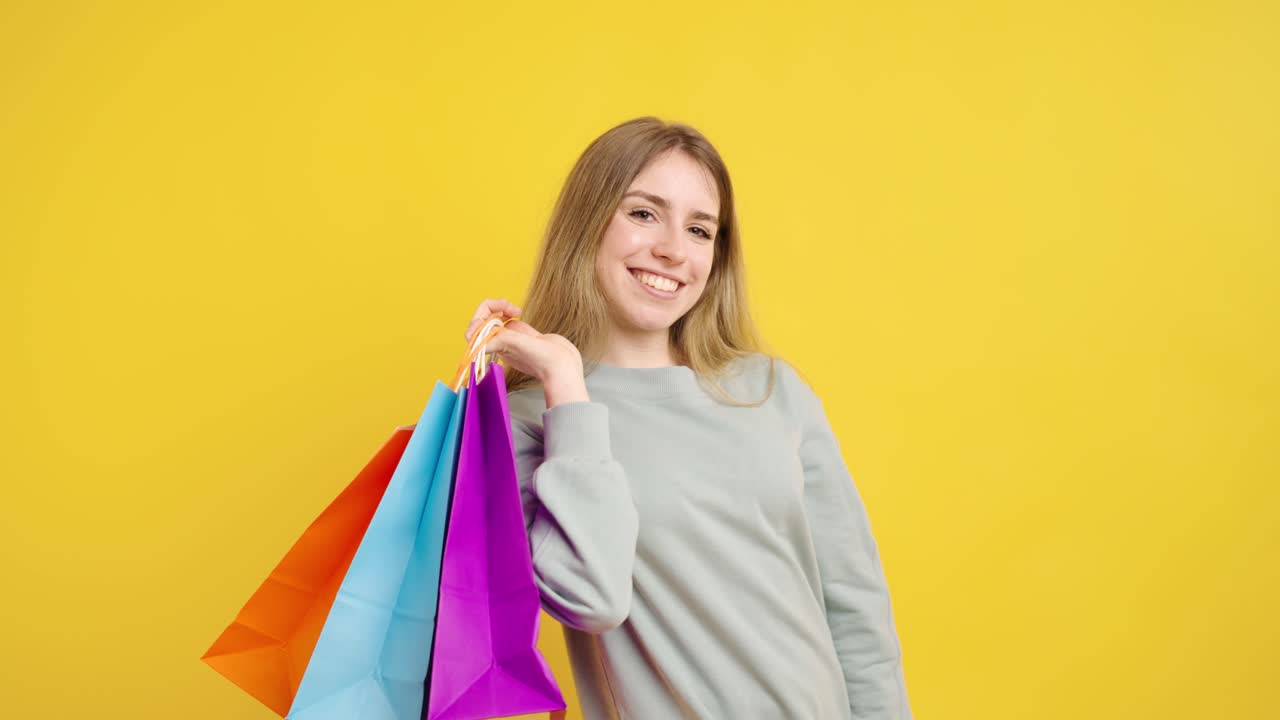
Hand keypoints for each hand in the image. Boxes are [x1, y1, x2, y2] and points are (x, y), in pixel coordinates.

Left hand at [464, 299, 585, 395]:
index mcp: (494, 347)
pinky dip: (509, 313)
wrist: (563, 365)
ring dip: (501, 309)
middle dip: (493, 308)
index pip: (473, 331)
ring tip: (516, 310)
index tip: (497, 314)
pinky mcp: (523, 336)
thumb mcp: (516, 344)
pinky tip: (519, 313)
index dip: (480, 317)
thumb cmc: (541, 359)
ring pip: (495, 320)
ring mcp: (511, 340)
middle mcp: (500, 344)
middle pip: (483, 322)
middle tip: (508, 306)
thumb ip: (496, 336)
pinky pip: (508, 322)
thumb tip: (474, 336)